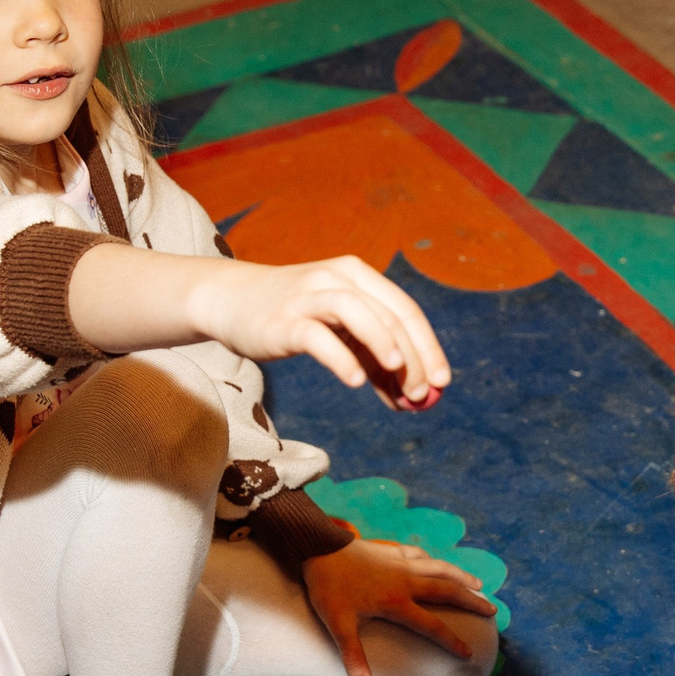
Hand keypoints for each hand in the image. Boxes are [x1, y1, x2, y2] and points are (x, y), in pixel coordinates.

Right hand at [66, 247, 452, 407]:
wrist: (231, 302)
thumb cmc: (296, 319)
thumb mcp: (341, 334)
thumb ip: (375, 360)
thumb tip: (413, 399)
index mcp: (358, 276)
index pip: (405, 310)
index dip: (429, 346)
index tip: (443, 381)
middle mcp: (337, 279)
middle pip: (388, 314)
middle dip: (412, 356)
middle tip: (422, 393)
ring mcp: (309, 296)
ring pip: (356, 312)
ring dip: (383, 343)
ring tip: (397, 373)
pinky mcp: (283, 320)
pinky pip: (317, 336)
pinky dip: (340, 357)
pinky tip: (355, 380)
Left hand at [301, 538, 496, 675]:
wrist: (317, 546)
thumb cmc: (328, 588)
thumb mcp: (338, 626)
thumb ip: (354, 657)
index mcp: (397, 602)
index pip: (432, 626)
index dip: (451, 641)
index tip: (468, 653)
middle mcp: (406, 581)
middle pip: (447, 591)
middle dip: (471, 602)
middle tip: (492, 610)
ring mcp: (400, 564)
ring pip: (440, 569)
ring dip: (461, 576)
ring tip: (479, 584)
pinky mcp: (390, 552)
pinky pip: (420, 556)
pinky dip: (434, 561)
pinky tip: (437, 563)